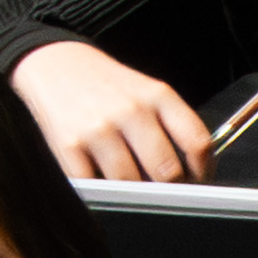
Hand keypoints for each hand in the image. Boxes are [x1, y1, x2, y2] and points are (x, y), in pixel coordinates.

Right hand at [15, 41, 212, 184]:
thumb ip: (172, 127)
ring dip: (135, 194)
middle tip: (166, 194)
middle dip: (170, 190)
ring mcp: (99, 129)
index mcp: (158, 96)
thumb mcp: (148, 93)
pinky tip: (106, 183)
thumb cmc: (108, 87)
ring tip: (132, 185)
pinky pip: (96, 187)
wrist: (54, 63)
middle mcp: (131, 110)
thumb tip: (193, 177)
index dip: (203, 172)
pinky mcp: (70, 145)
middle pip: (167, 172)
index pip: (197, 143)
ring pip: (132, 185)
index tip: (198, 182)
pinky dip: (104, 193)